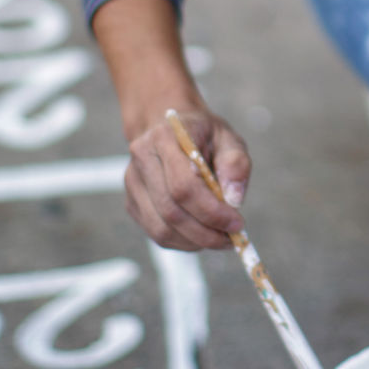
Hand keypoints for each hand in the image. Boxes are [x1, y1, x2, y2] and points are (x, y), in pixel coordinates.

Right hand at [124, 103, 251, 250]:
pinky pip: (156, 233)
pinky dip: (182, 242)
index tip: (237, 223)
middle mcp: (142, 158)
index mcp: (165, 137)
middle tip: (232, 238)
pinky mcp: (132, 202)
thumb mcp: (228, 138)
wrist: (168, 126)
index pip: (183, 185)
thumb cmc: (202, 135)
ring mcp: (133, 182)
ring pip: (161, 228)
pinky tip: (201, 235)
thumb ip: (236, 164)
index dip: (211, 211)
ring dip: (194, 241)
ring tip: (219, 238)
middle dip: (205, 232)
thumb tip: (234, 200)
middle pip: (171, 210)